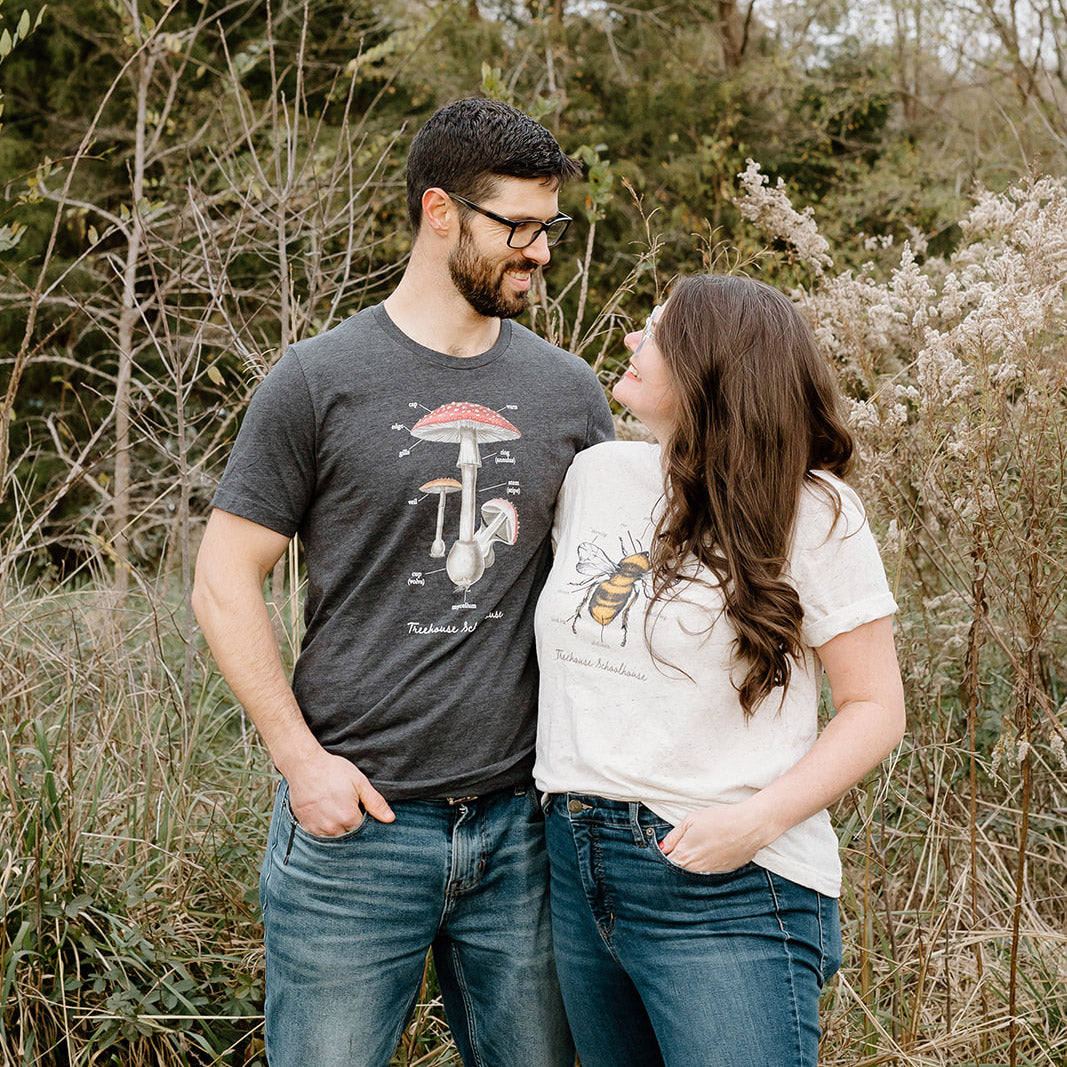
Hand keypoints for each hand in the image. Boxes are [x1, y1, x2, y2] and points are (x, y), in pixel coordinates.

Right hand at [286, 749, 394, 836]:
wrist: (305, 766)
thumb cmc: (333, 771)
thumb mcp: (359, 782)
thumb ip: (375, 802)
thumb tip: (390, 819)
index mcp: (349, 818)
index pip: (363, 830)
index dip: (364, 820)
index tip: (360, 809)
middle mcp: (332, 828)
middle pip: (348, 835)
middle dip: (351, 825)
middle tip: (346, 807)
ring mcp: (317, 829)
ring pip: (334, 837)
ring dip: (338, 828)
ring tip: (335, 810)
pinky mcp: (306, 827)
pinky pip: (319, 835)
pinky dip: (324, 828)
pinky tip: (325, 813)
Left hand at [658, 802, 773, 873]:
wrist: (749, 826)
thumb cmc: (720, 819)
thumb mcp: (691, 820)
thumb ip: (674, 836)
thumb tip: (662, 847)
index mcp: (684, 855)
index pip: (666, 864)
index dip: (665, 856)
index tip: (667, 849)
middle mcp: (696, 869)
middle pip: (679, 870)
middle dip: (677, 861)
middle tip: (683, 847)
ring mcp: (710, 873)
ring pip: (694, 874)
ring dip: (692, 865)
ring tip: (701, 847)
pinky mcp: (724, 874)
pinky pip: (709, 873)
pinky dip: (707, 866)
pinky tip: (713, 852)